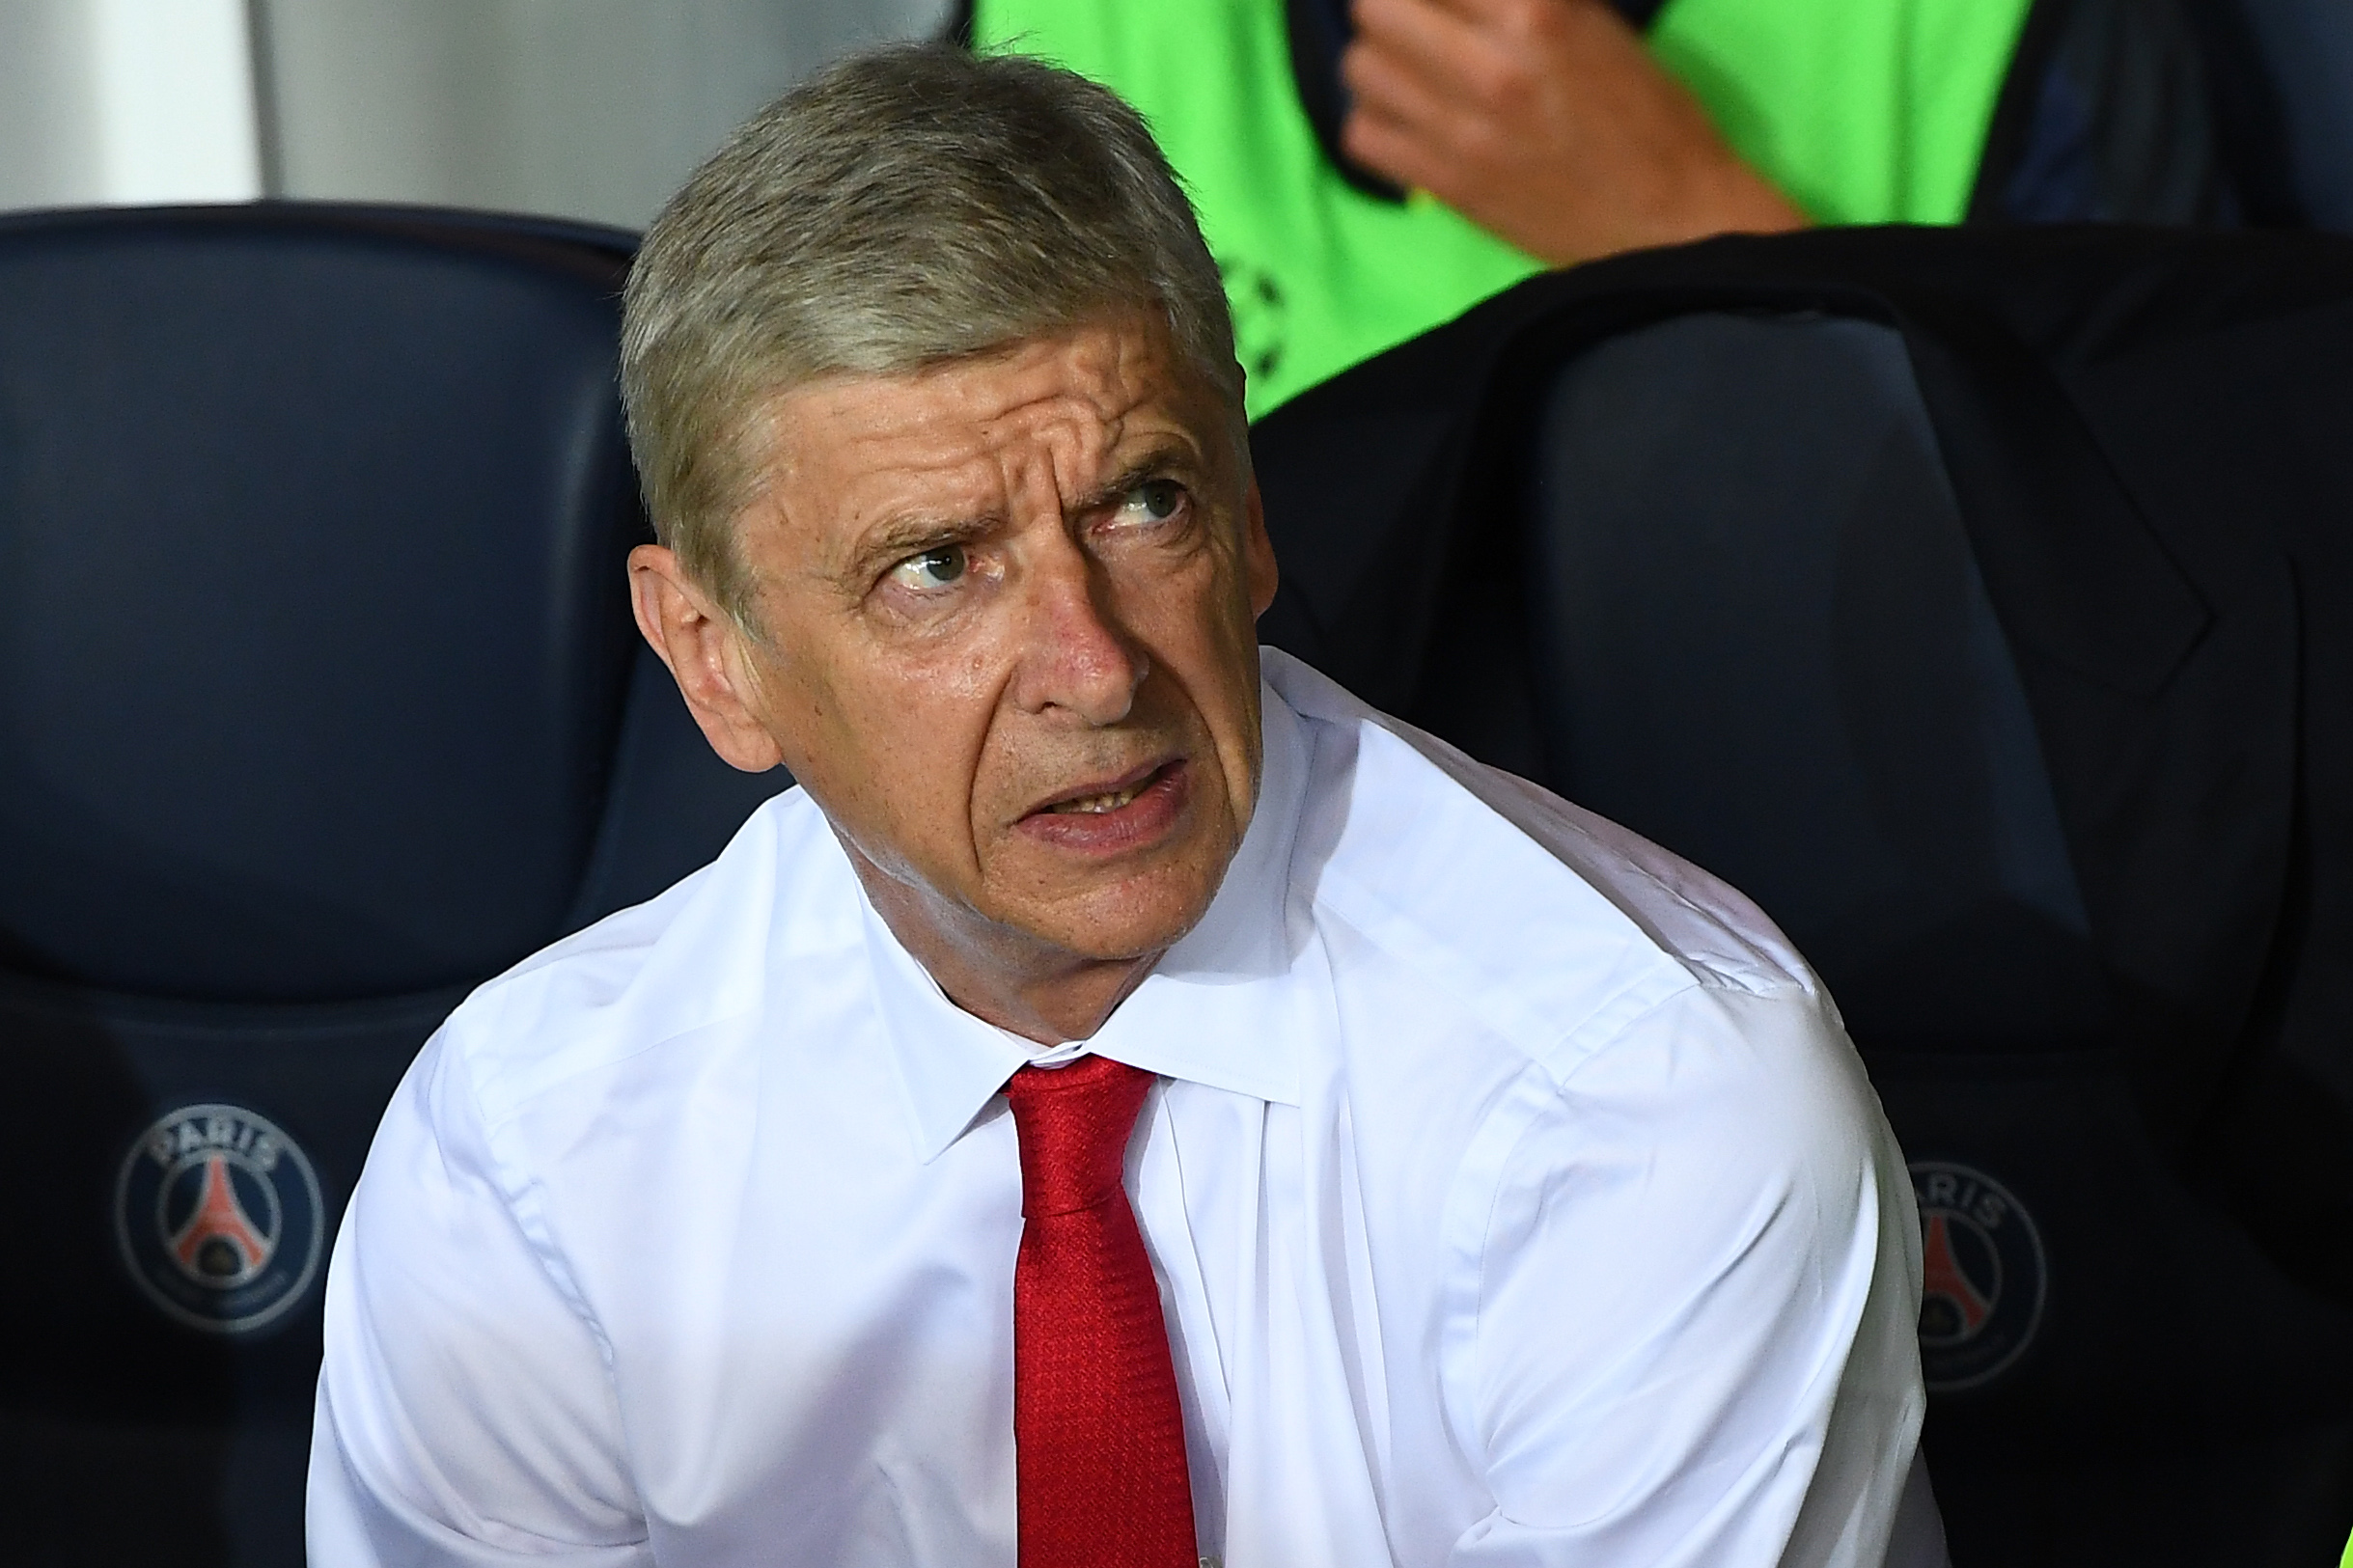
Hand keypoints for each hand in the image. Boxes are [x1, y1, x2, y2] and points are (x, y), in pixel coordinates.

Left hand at [1340, 0, 1805, 266]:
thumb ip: (1523, 3)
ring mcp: (1460, 128)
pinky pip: (1360, 135)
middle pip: (1373, 8)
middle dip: (1389, 9)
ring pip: (1359, 68)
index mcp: (1536, 10)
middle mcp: (1489, 64)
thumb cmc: (1651, 120)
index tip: (1440, 4)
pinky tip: (1409, 122)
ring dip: (1378, 63)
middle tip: (1416, 24)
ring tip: (1411, 74)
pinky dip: (1375, 122)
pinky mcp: (1445, 184)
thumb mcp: (1597, 25)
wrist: (1670, 222)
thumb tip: (1465, 1)